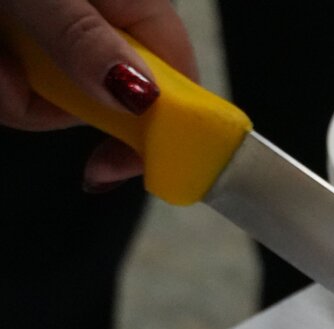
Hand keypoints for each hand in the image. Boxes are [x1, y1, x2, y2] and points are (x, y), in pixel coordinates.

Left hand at [0, 0, 197, 187]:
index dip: (153, 132)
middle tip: (6, 79)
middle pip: (99, 101)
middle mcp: (98, 19)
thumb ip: (84, 36)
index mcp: (131, 1)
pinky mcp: (20, 42)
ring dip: (4, 87)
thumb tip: (140, 96)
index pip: (174, 83)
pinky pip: (14, 84)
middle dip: (42, 102)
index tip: (109, 165)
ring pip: (43, 97)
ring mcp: (54, 31)